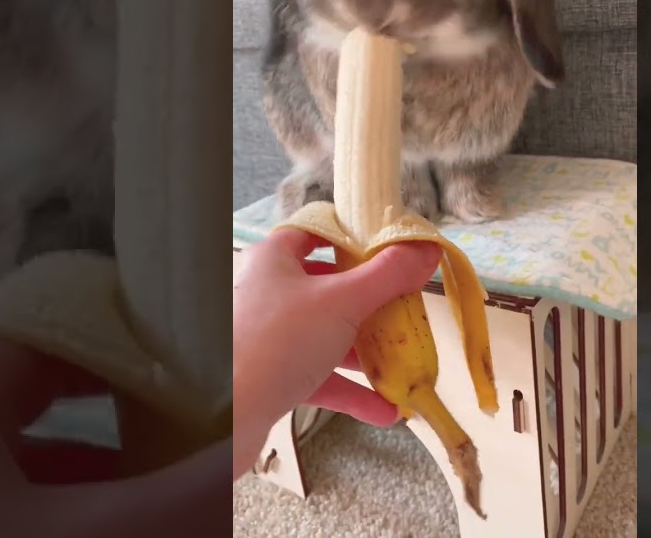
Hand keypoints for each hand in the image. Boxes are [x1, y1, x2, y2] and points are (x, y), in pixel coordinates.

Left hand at [0, 336, 228, 537]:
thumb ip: (193, 496)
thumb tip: (263, 446)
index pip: (61, 328)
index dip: (143, 345)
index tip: (210, 377)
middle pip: (42, 401)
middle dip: (128, 429)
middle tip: (194, 450)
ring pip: (17, 470)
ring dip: (94, 489)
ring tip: (160, 509)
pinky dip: (51, 524)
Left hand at [232, 229, 440, 473]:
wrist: (223, 416)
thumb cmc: (279, 340)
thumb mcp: (343, 301)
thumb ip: (388, 276)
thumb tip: (427, 249)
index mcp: (274, 260)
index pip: (314, 234)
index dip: (351, 239)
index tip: (389, 251)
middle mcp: (268, 293)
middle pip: (328, 290)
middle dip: (370, 306)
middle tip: (405, 312)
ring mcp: (268, 338)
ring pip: (326, 338)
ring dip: (366, 355)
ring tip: (404, 367)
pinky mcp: (270, 378)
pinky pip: (318, 378)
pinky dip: (351, 392)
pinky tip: (386, 411)